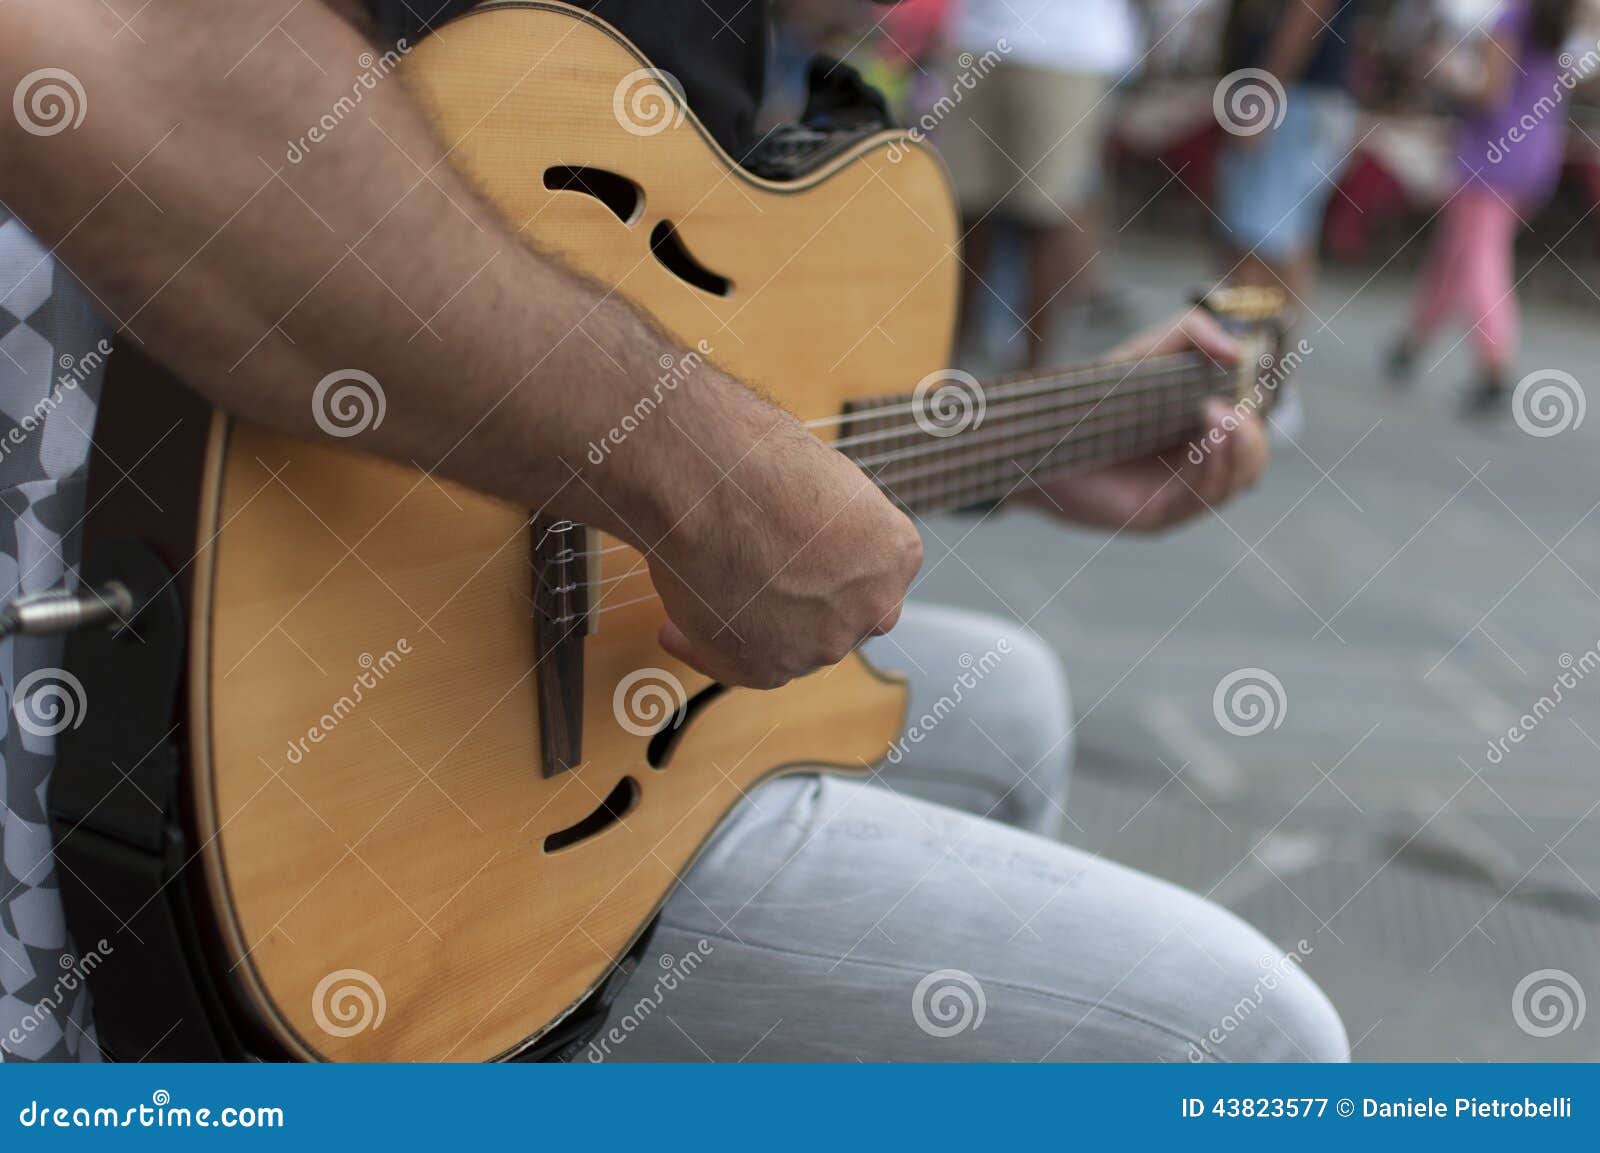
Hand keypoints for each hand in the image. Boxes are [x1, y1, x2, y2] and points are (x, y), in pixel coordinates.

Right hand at [647, 394, 922, 689]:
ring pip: (789, 646)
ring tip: (705, 598)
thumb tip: (797, 537)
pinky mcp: (768, 669)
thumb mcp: (819, 484)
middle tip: (756, 587)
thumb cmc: (757, 461)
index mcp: (895, 553)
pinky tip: (676, 626)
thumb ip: (826, 528)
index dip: (828, 572)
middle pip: (838, 618)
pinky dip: (704, 649)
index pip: (868, 578)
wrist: (710, 485)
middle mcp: (872, 606)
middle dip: (802, 607)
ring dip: (754, 630)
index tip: (798, 566)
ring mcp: (823, 644)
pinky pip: (737, 667)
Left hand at [1018, 308, 1269, 533]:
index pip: (1251, 434)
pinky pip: (1200, 498)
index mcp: (1200, 435)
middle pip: (1250, 463)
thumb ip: (1192, 332)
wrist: (1040, 435)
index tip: (1249, 386)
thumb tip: (1237, 349)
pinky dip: (1212, 468)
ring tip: (1216, 415)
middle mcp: (1193, 468)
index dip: (1256, 416)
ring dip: (1236, 450)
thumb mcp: (1147, 351)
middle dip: (1250, 437)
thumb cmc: (1095, 393)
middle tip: (1226, 409)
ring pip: (1233, 483)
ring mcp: (1177, 495)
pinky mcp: (1157, 515)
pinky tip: (1206, 441)